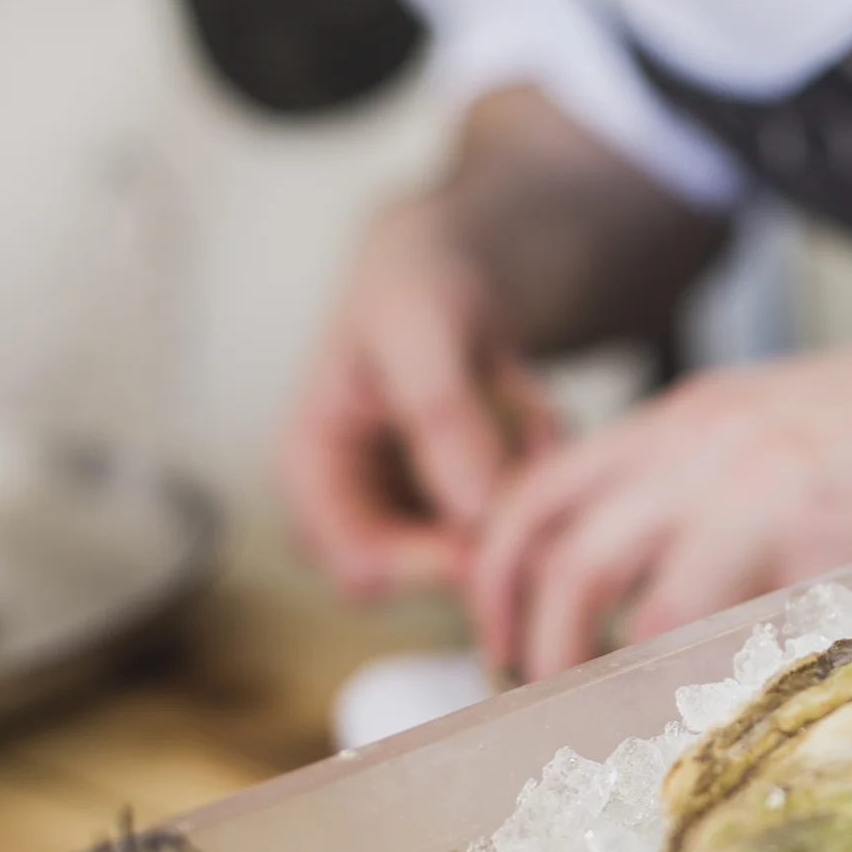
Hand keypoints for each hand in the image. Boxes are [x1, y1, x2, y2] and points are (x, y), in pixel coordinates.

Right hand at [279, 198, 555, 600]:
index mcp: (310, 470)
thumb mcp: (421, 330)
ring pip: (485, 549)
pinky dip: (540, 471)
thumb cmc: (413, 289)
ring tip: (530, 409)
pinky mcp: (467, 506)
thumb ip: (442, 414)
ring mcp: (413, 512)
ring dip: (521, 494)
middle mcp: (355, 507)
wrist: (448, 274)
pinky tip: (537, 412)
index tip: (499, 541)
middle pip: (427, 577)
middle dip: (494, 531)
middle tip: (540, 474)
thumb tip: (473, 510)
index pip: (359, 565)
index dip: (431, 567)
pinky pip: (520, 518)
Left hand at [468, 326, 851, 682]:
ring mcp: (761, 493)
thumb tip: (667, 577)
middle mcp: (704, 448)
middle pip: (558, 556)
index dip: (497, 576)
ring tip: (616, 724)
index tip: (504, 637)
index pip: (540, 493)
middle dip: (527, 642)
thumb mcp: (790, 421)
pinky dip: (708, 684)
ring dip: (604, 676)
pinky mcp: (824, 538)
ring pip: (630, 606)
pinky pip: (734, 632)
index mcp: (689, 415)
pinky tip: (718, 717)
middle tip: (539, 700)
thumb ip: (718, 477)